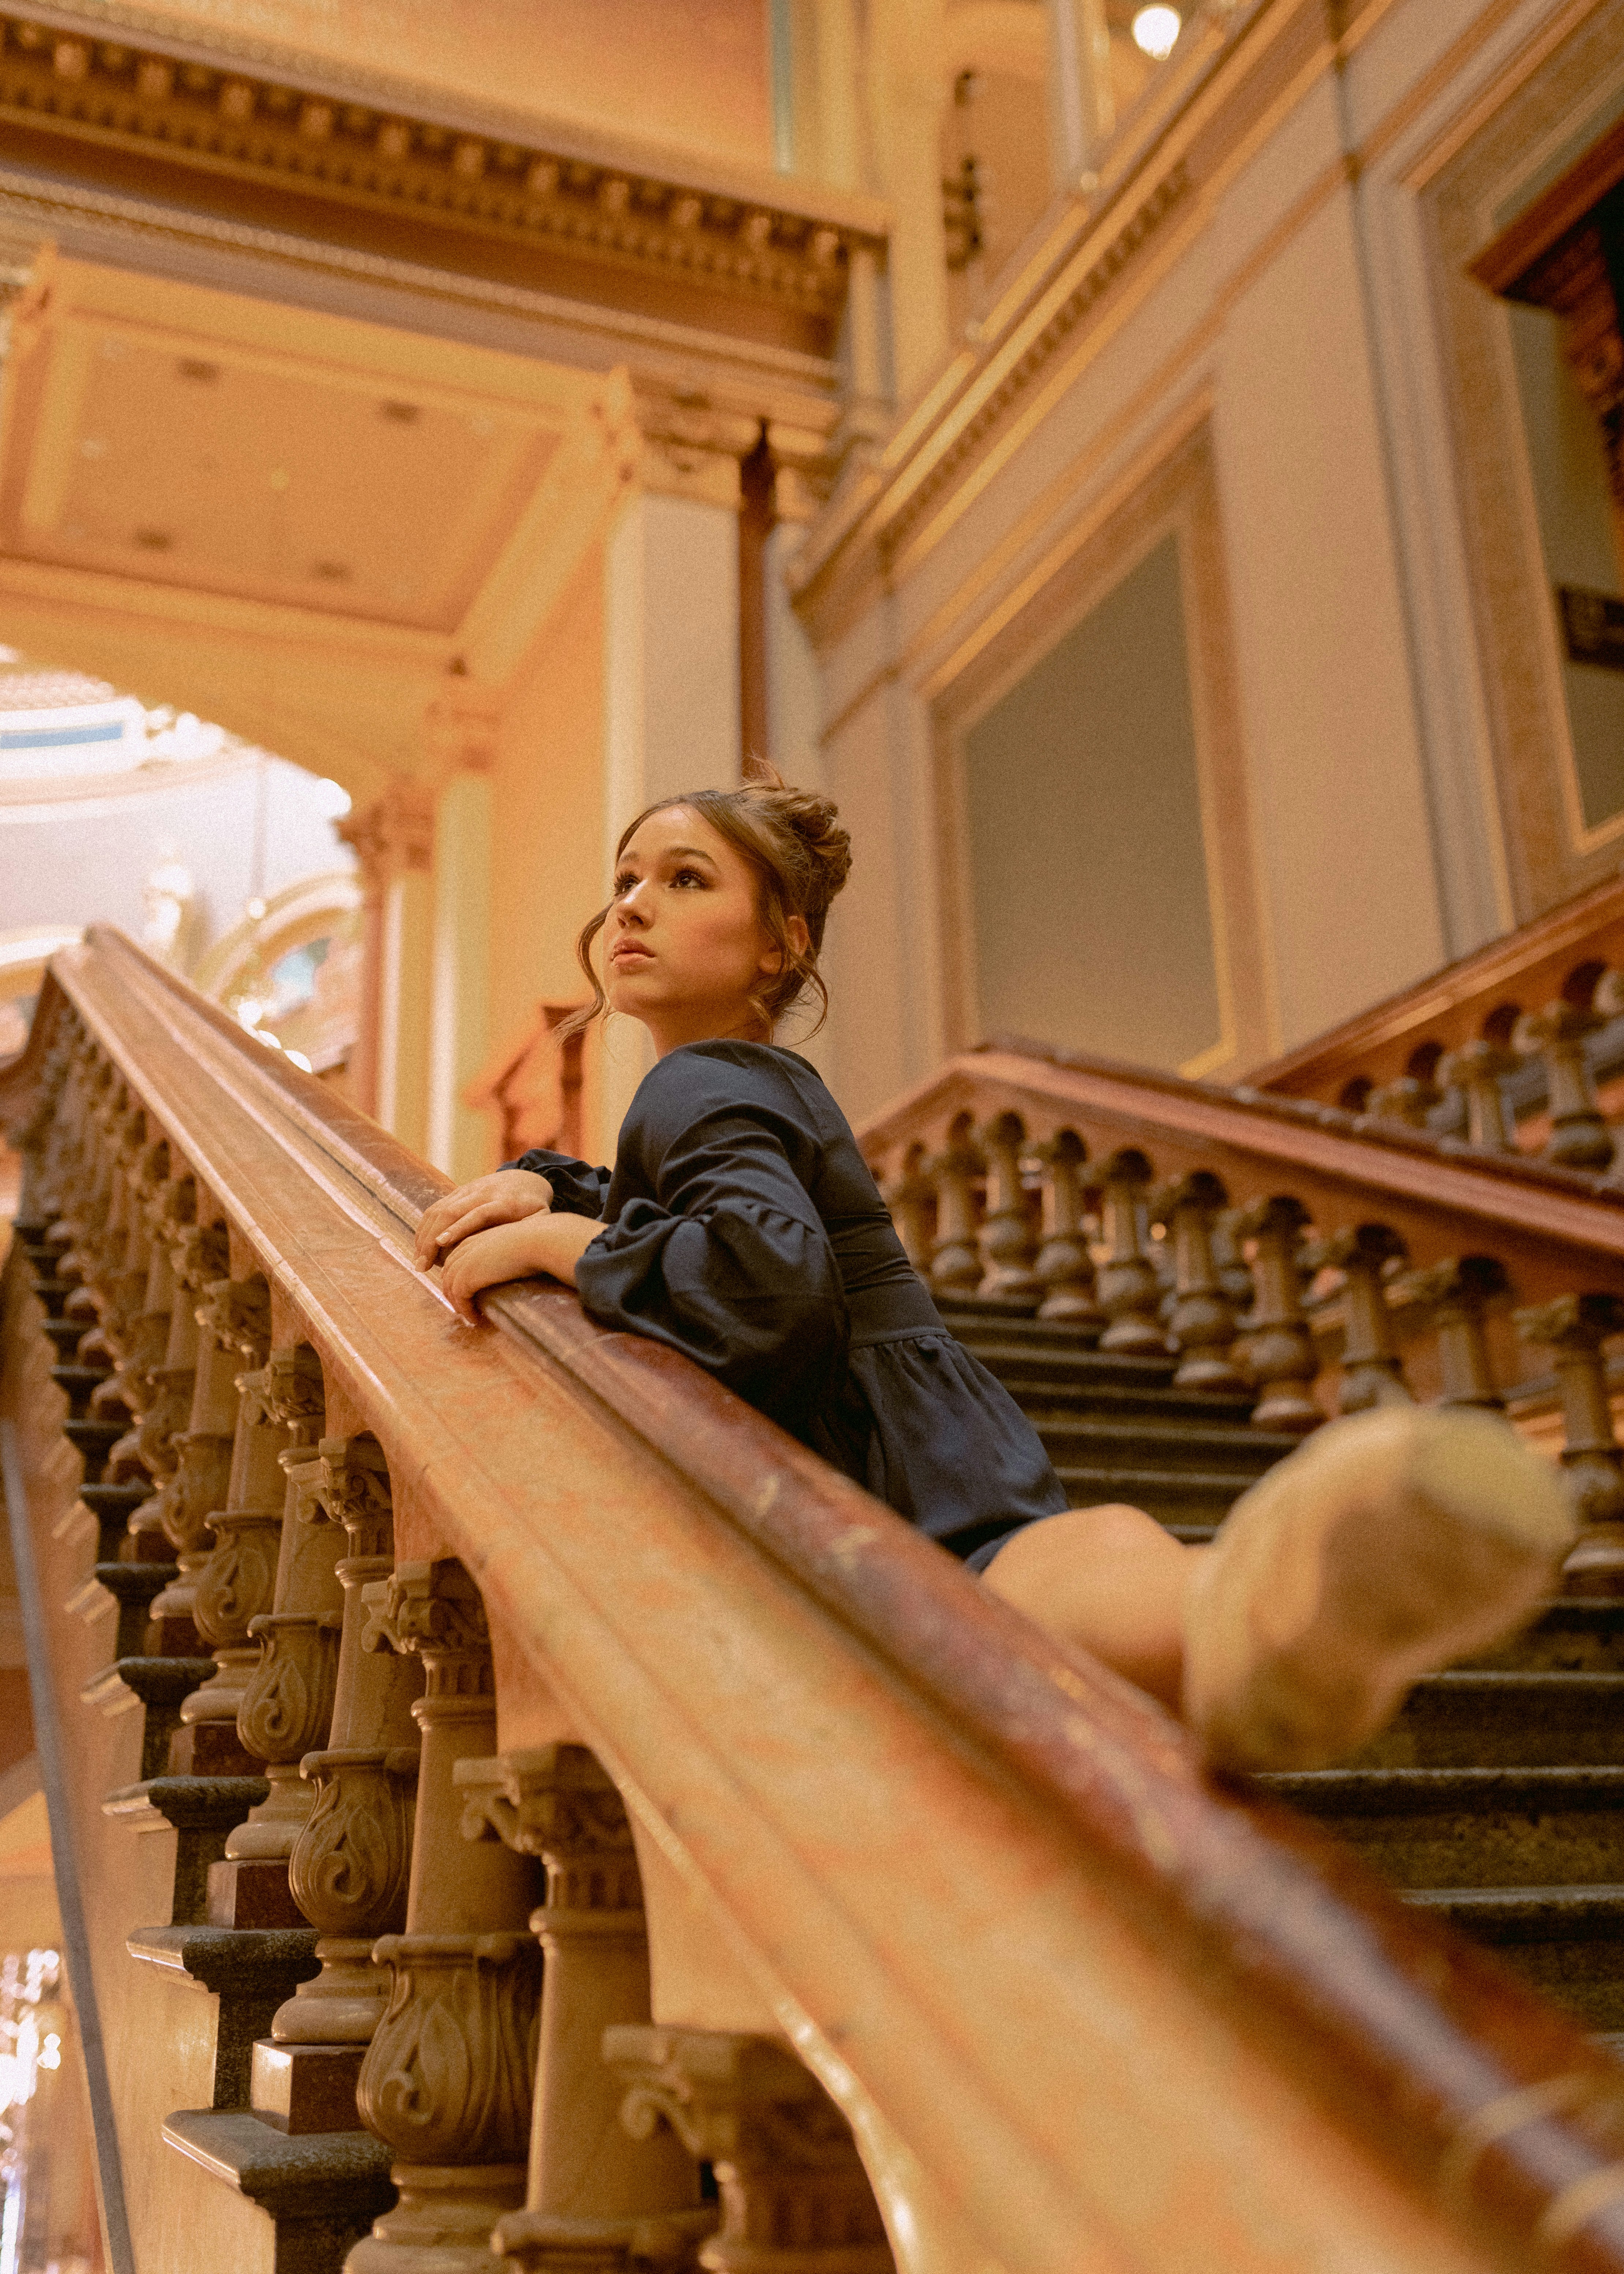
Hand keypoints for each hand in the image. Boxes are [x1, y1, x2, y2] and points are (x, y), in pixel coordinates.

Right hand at [414, 1170, 553, 1268]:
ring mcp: (468, 1190)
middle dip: (432, 1238)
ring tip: (419, 1261)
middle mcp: (482, 1193)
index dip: (460, 1228)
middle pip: (452, 1212)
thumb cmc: (535, 1208)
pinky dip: (425, 1227)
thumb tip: (528, 1250)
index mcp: (505, 1202)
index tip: (442, 1243)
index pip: (479, 1214)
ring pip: (439, 1209)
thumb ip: (534, 1231)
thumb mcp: (541, 1218)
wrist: (527, 1179)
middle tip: (422, 1265)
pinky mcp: (459, 1191)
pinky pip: (436, 1207)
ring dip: (424, 1235)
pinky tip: (420, 1246)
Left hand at [437, 1211, 602, 1324]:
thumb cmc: (533, 1241)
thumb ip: (501, 1252)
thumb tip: (508, 1264)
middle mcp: (463, 1249)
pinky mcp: (466, 1278)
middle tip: (465, 1308)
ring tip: (472, 1316)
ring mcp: (463, 1264)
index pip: (455, 1260)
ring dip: (459, 1305)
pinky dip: (466, 1311)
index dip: (458, 1277)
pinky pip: (460, 1300)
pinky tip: (477, 1319)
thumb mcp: (511, 1243)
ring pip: (450, 1289)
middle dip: (453, 1293)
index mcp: (473, 1238)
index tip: (466, 1293)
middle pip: (448, 1275)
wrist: (536, 1242)